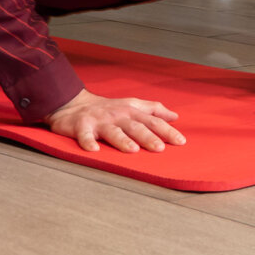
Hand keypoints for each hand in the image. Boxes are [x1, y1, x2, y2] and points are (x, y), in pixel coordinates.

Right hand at [45, 89, 185, 153]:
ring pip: (113, 131)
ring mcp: (99, 121)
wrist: (74, 104)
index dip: (167, 130)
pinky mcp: (81, 127)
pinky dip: (88, 142)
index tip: (181, 141)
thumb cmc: (108, 108)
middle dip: (148, 137)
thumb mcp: (132, 105)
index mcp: (131, 111)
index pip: (153, 120)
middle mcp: (118, 115)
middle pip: (135, 126)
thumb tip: (175, 116)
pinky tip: (93, 150)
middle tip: (159, 148)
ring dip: (122, 140)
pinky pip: (84, 136)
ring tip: (132, 150)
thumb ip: (153, 110)